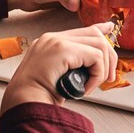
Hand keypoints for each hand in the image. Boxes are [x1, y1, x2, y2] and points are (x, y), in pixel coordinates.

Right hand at [0, 22, 117, 114]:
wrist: (24, 103)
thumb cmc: (37, 96)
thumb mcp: (57, 75)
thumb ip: (72, 65)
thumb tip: (94, 62)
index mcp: (48, 42)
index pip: (81, 30)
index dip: (99, 30)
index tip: (110, 29)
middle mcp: (51, 37)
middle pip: (94, 34)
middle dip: (109, 56)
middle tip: (108, 78)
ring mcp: (56, 41)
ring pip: (99, 45)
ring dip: (102, 70)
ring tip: (90, 86)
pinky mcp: (63, 49)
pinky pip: (96, 58)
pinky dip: (97, 76)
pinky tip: (85, 88)